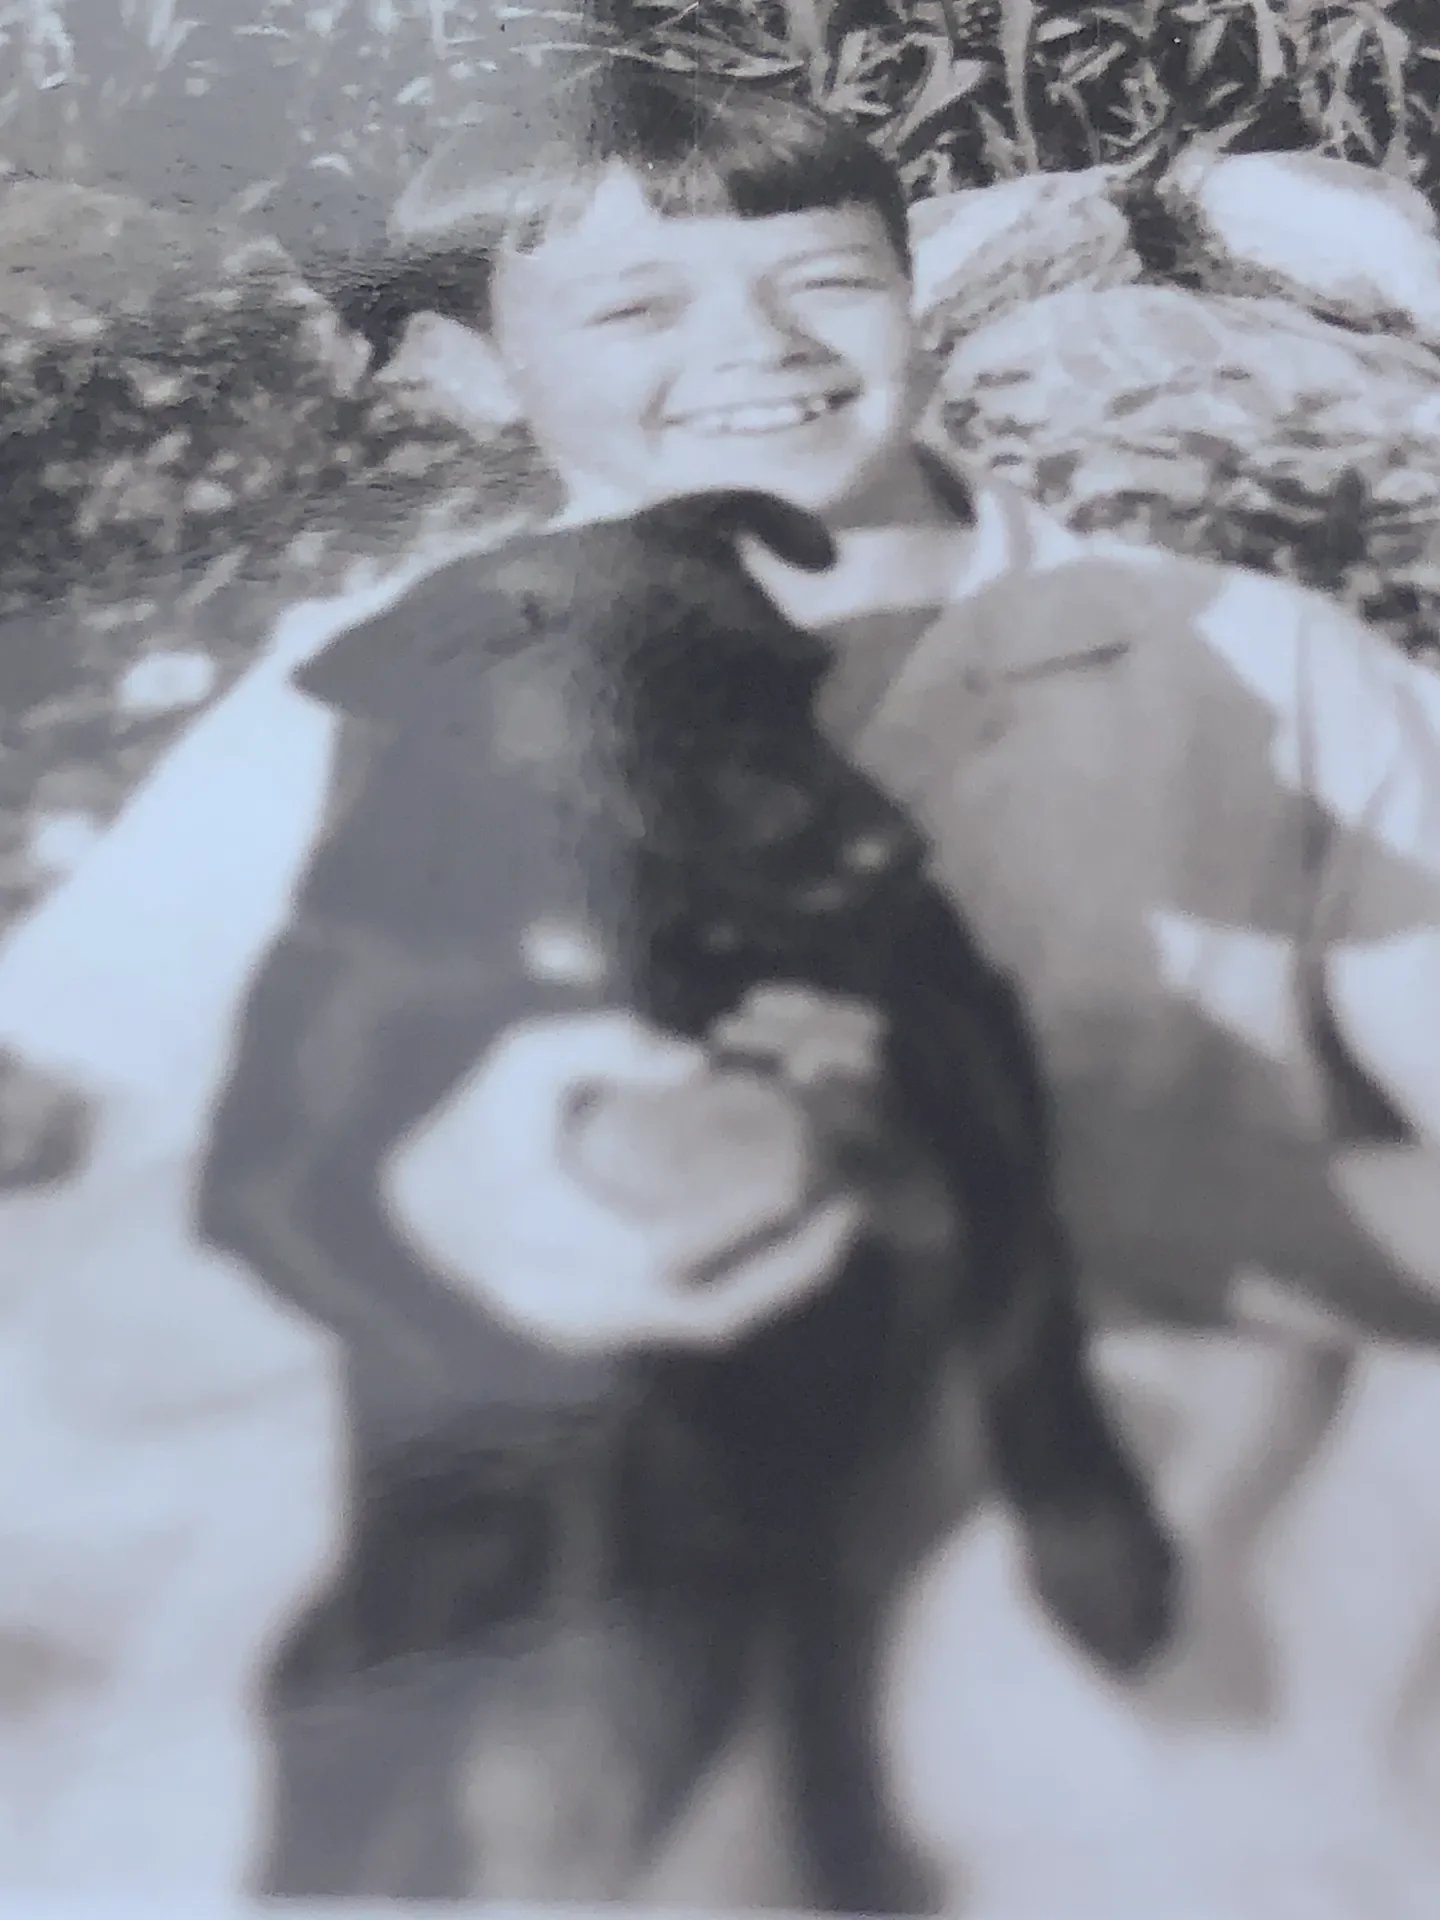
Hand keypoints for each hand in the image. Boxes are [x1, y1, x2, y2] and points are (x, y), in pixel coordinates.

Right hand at [381, 1010, 864, 1356]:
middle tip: (846, 1216)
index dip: (733, 1224)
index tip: (796, 1181)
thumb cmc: (478, 1125)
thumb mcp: (520, 1059)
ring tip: (833, 1234)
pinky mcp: (597, 1337)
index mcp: (543, 1232)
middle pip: (697, 1311)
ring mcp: (582, 1330)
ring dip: (773, 1287)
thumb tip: (697, 1063)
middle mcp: (566, 1300)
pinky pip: (682, 1323)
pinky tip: (786, 1251)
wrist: (414, 1210)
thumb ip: (602, 1044)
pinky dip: (739, 1290)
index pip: (656, 1247)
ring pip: (698, 1326)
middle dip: (782, 1270)